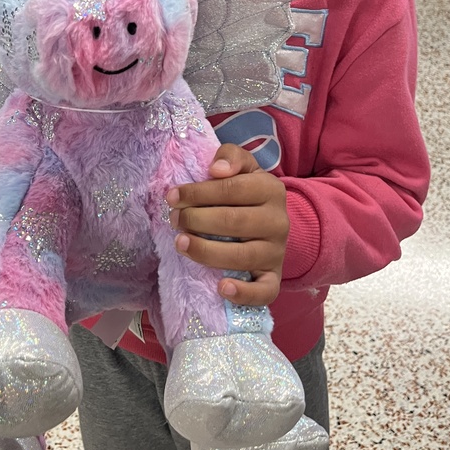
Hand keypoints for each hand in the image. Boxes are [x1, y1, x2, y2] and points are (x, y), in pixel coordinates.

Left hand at [166, 144, 288, 306]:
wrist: (271, 222)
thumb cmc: (247, 193)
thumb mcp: (243, 167)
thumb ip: (231, 156)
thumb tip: (216, 169)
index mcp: (270, 189)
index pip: (232, 189)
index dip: (198, 192)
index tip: (172, 196)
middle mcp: (278, 221)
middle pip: (233, 221)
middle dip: (196, 220)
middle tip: (174, 219)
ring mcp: (276, 252)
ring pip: (242, 257)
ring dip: (206, 251)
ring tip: (180, 244)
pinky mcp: (273, 278)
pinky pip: (264, 291)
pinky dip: (243, 293)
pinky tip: (220, 287)